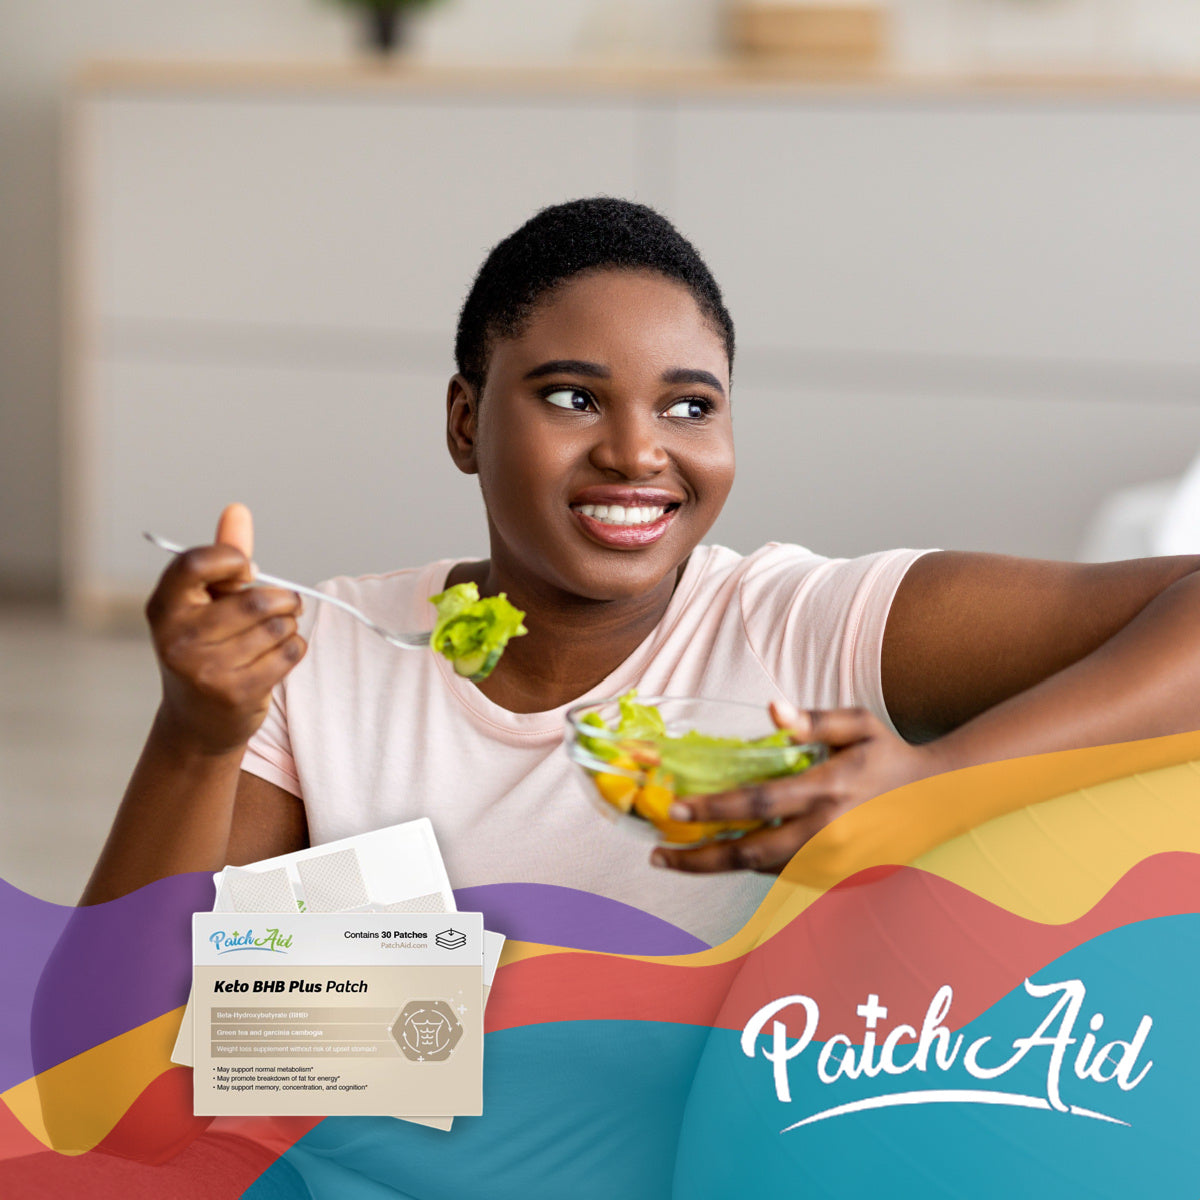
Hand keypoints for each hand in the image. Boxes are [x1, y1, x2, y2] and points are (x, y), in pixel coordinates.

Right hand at [146, 503, 305, 756]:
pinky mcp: (236, 693)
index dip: (232, 558)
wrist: (197, 722)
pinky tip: (278, 655)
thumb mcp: (204, 603)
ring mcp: (205, 670)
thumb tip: (237, 509)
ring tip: (274, 633)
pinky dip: (295, 647)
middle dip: (282, 598)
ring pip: (278, 626)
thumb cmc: (205, 647)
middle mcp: (177, 638)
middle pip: (255, 599)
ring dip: (289, 625)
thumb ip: (223, 559)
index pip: (197, 563)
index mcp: (163, 607)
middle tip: (285, 603)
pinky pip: (290, 652)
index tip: (246, 570)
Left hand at [651, 701, 943, 874]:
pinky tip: (727, 852)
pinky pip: (783, 875)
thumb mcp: (858, 723)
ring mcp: (833, 862)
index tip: (675, 806)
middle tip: (659, 854)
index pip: (758, 802)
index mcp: (829, 789)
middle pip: (749, 852)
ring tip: (680, 854)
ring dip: (719, 864)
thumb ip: (814, 720)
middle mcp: (828, 833)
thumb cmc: (889, 755)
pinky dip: (752, 866)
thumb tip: (772, 707)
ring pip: (762, 869)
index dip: (713, 807)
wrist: (939, 801)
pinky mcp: (837, 878)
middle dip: (699, 857)